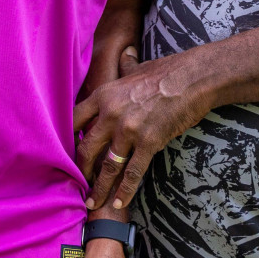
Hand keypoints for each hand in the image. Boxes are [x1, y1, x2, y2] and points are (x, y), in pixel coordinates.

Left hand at [74, 48, 208, 210]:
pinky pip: (133, 173)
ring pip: (107, 167)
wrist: (192, 78)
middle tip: (78, 186)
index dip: (68, 140)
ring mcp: (129, 130)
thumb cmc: (166, 71)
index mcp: (103, 95)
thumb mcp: (137, 68)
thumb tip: (125, 53)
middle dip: (80, 171)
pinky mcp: (149, 142)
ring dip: (99, 188)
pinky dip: (125, 191)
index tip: (66, 155)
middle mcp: (111, 114)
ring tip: (93, 204)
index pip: (75, 121)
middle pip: (86, 148)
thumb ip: (125, 67)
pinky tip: (119, 203)